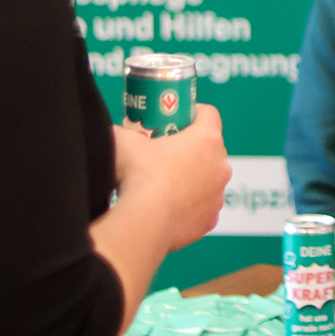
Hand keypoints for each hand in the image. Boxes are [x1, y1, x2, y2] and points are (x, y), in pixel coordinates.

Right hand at [112, 104, 231, 248]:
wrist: (144, 222)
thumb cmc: (139, 177)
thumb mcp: (124, 141)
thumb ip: (123, 130)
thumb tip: (114, 130)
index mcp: (207, 139)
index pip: (209, 114)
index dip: (193, 113)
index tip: (177, 119)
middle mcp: (220, 166)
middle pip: (210, 149)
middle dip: (192, 149)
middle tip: (167, 153)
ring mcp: (217, 195)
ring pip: (209, 180)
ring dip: (194, 179)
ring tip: (166, 184)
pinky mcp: (210, 221)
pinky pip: (203, 208)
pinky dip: (191, 207)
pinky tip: (170, 208)